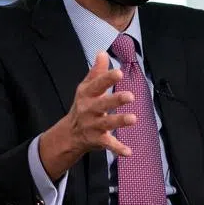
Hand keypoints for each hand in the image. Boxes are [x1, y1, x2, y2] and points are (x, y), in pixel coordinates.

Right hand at [39, 52, 135, 179]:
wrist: (70, 133)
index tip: (119, 72)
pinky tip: (128, 152)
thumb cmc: (83, 105)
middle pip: (102, 104)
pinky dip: (118, 149)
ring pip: (107, 123)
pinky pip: (108, 144)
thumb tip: (102, 52)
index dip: (107, 78)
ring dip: (120, 121)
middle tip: (130, 96)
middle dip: (115, 99)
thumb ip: (96, 72)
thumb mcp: (86, 88)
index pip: (97, 84)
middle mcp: (88, 109)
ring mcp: (93, 125)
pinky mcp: (97, 139)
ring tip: (134, 119)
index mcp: (87, 94)